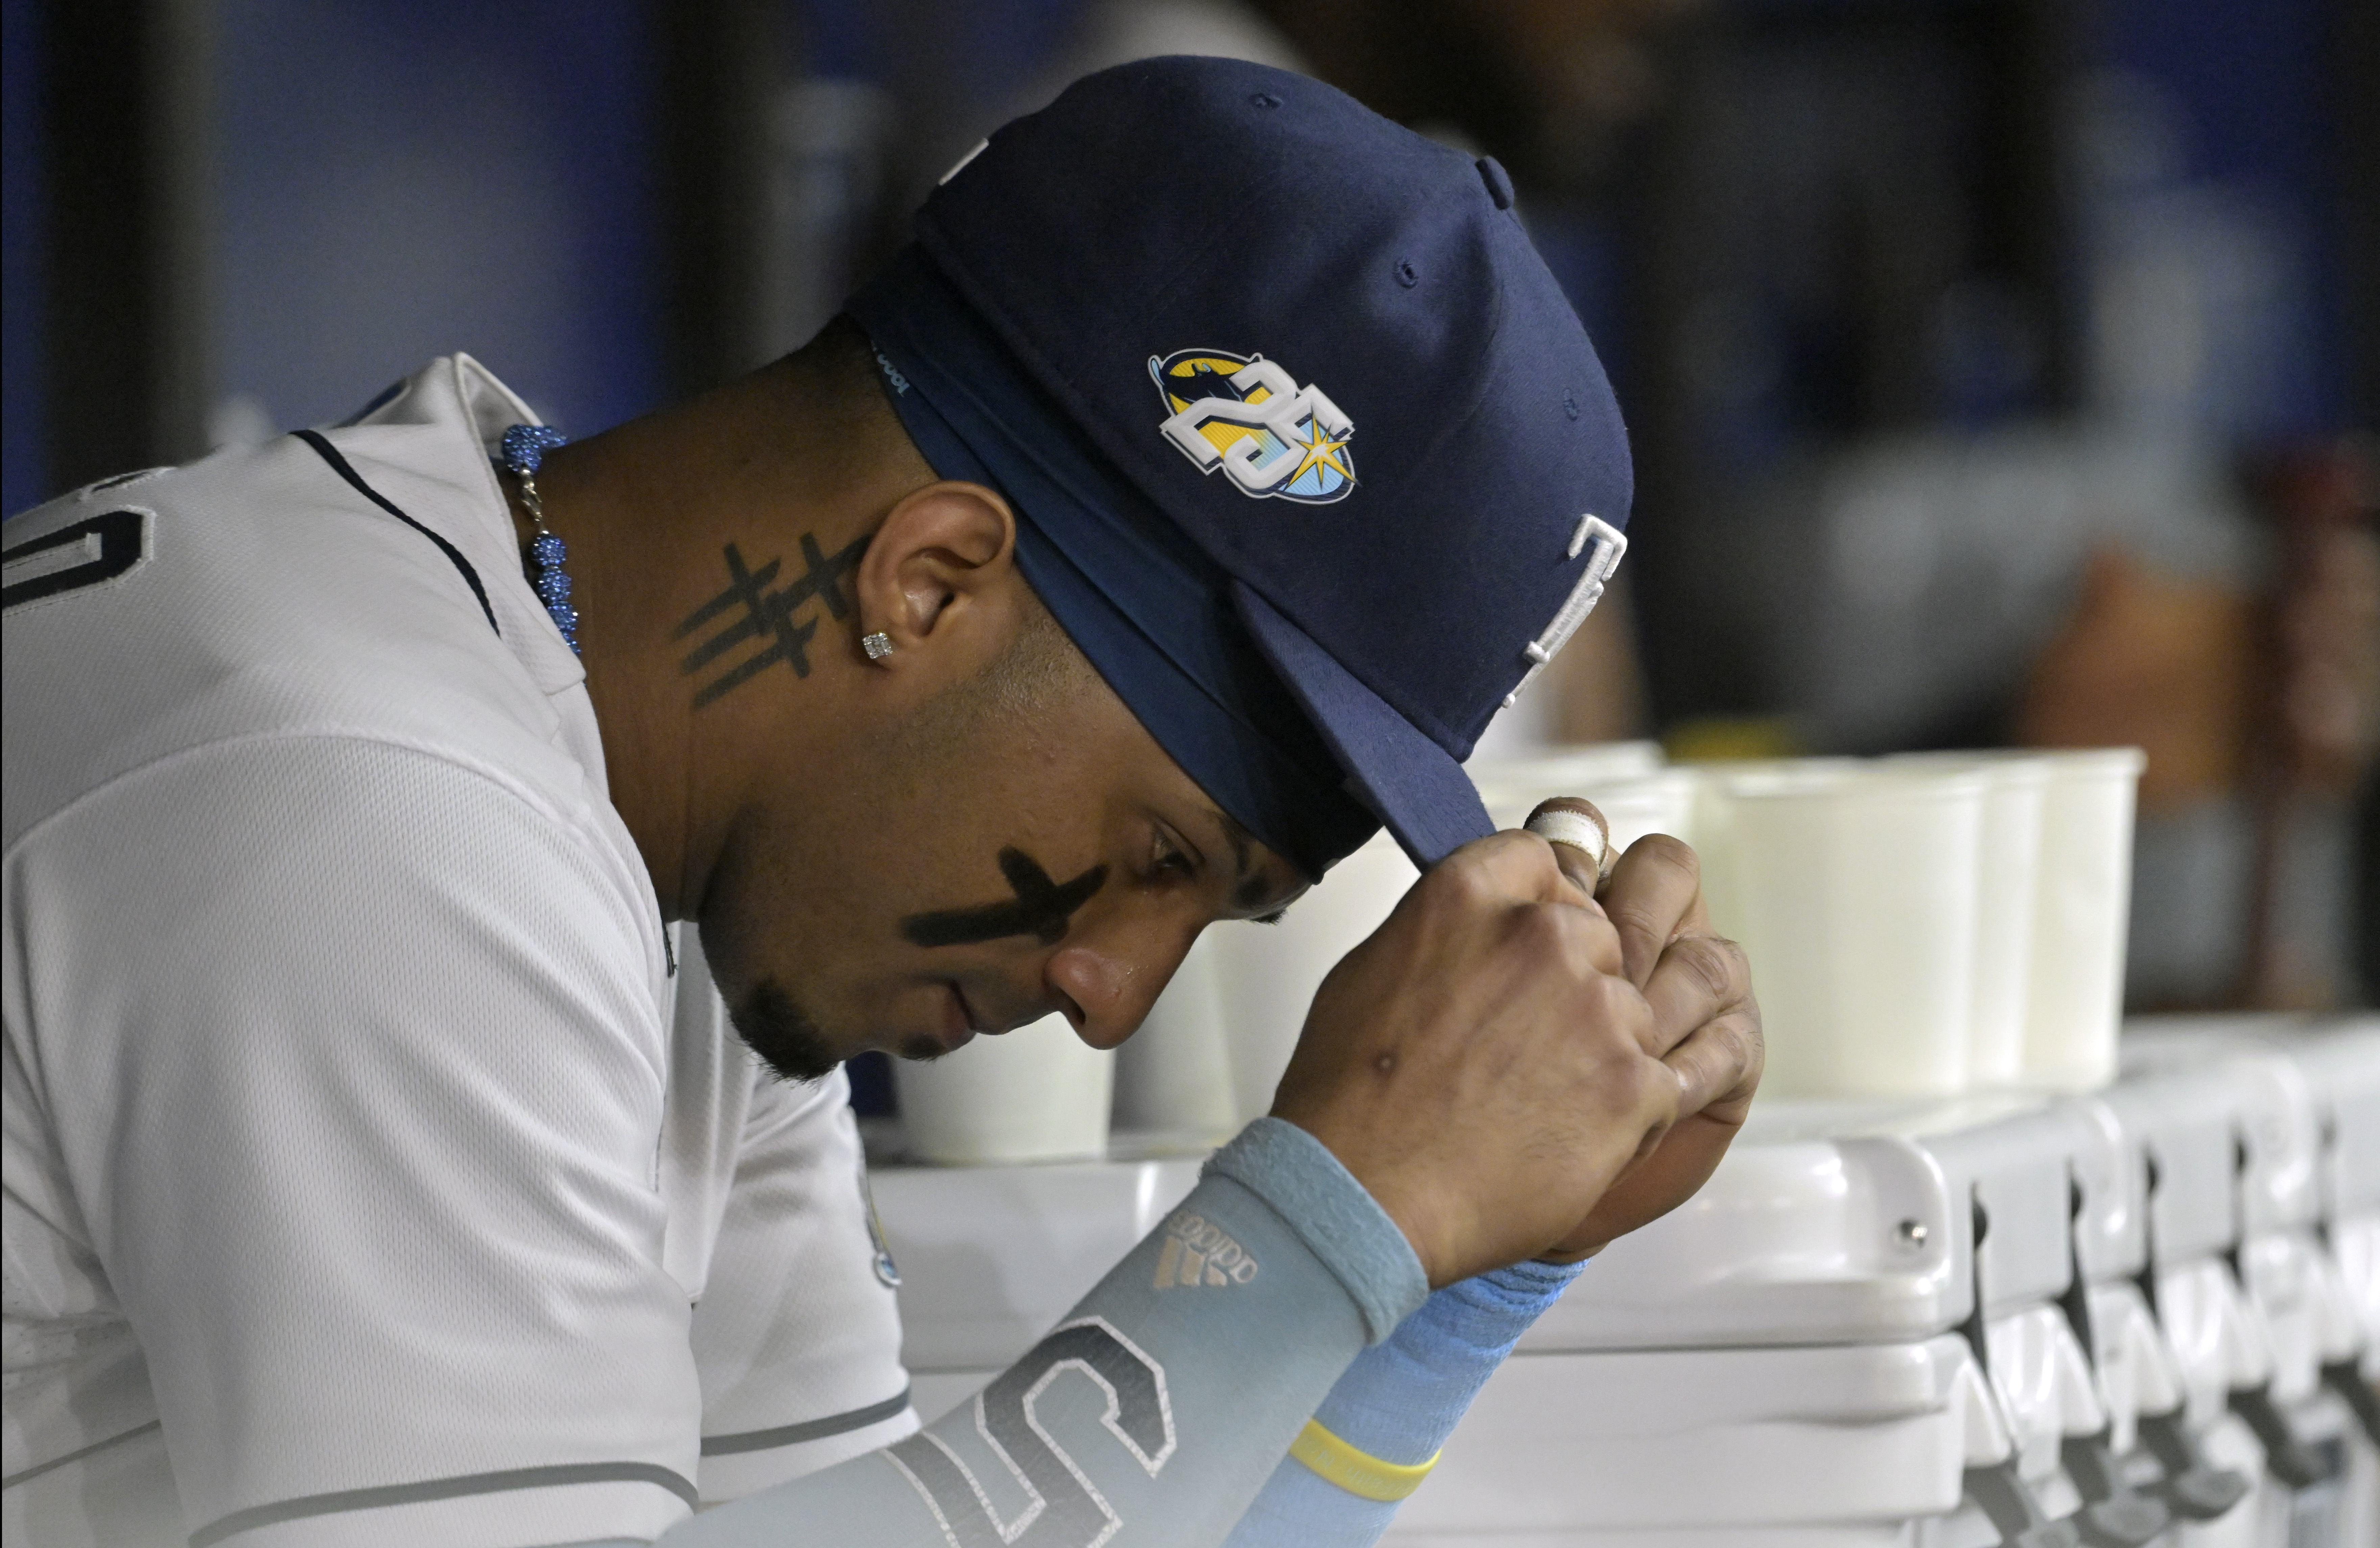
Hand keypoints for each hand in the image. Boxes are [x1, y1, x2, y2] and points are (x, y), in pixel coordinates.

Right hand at [1269, 823, 1739, 1286]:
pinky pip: (1663, 1078)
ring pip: (1635, 1007)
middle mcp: (1543, 934)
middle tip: (1532, 1040)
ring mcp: (1598, 1007)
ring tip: (1541, 1098)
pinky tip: (1573, 1134)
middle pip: (1601, 932)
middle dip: (1577, 982)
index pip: (1548, 856)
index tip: (1534, 942)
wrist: (1364, 1200)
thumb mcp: (1375, 967)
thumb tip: (1486, 917)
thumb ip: (1449, 926)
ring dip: (1602, 1048)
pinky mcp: (1636, 1083)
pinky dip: (1627, 1111)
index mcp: (1470, 892)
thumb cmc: (1351, 1098)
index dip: (1545, 903)